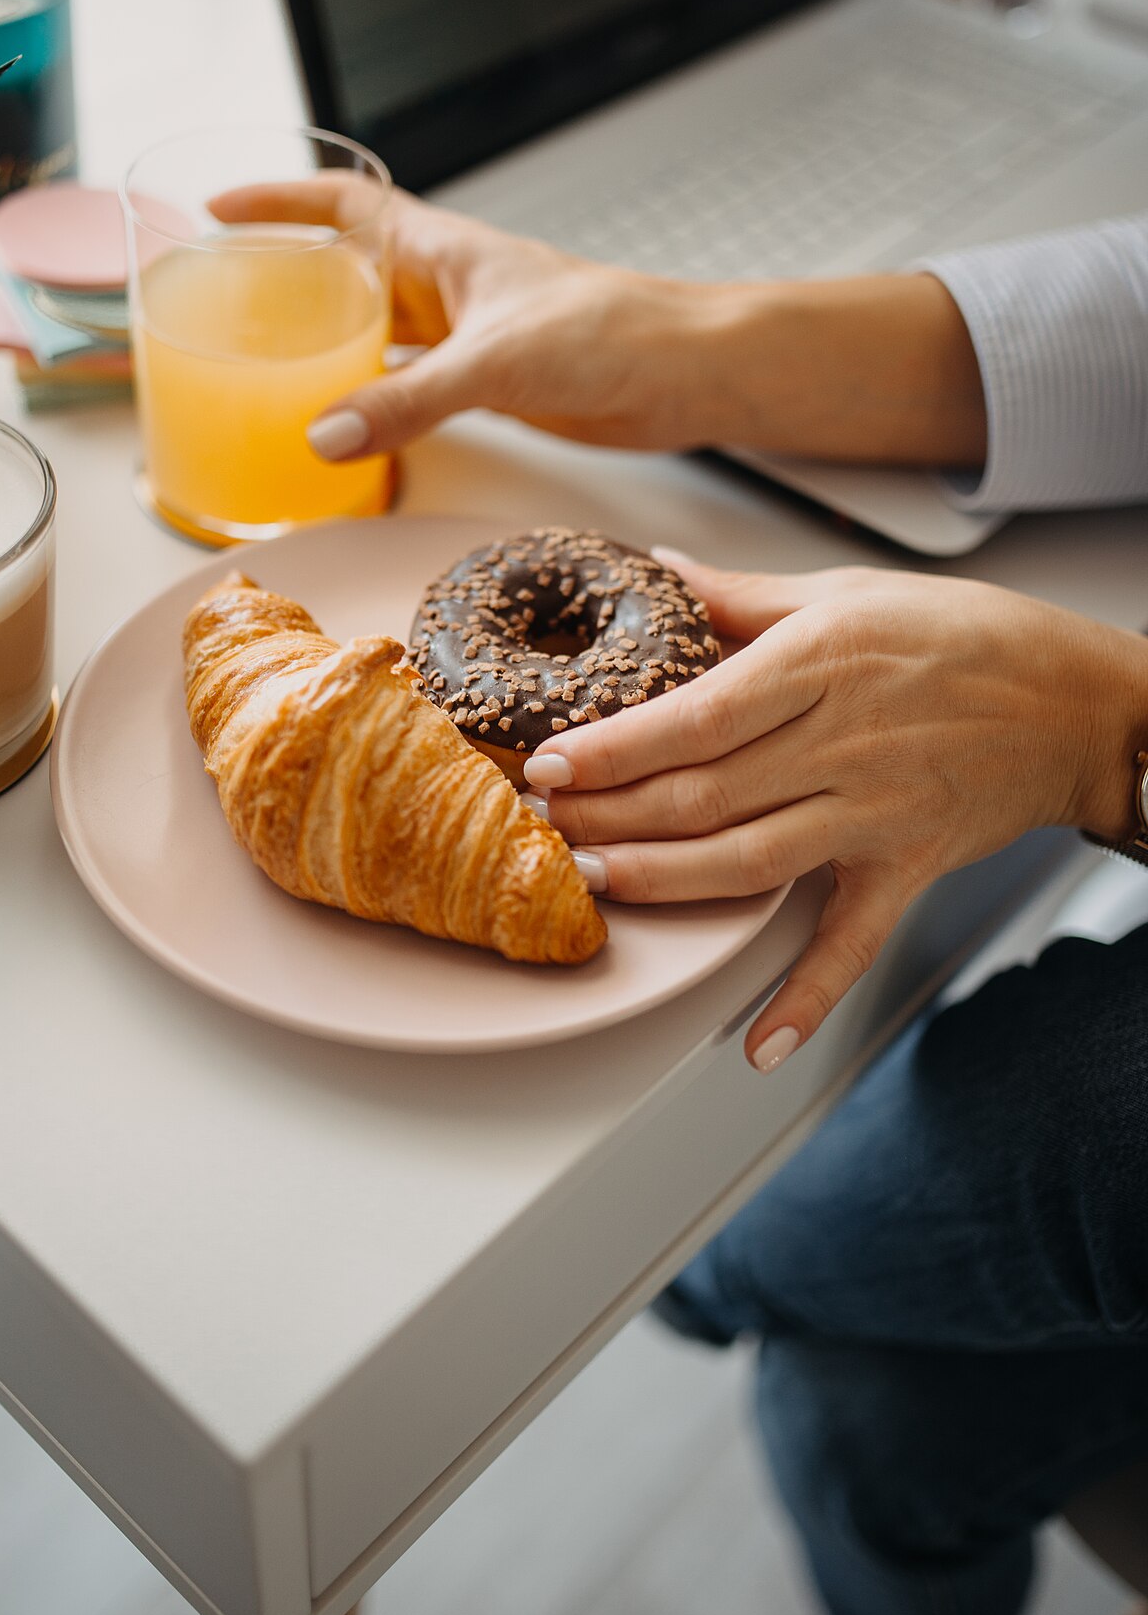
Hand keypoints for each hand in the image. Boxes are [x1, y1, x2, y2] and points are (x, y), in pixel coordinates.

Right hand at [210, 177, 734, 458]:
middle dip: (288, 278)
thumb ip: (407, 400)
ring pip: (377, 332)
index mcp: (444, 252)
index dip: (281, 201)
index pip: (345, 206)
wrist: (682, 372)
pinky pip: (409, 385)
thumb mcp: (494, 364)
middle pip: (349, 270)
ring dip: (328, 345)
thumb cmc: (611, 332)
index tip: (219, 211)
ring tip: (265, 369)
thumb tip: (325, 434)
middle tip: (225, 305)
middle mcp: (448, 287)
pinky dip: (373, 400)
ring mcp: (467, 337)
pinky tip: (345, 425)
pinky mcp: (489, 384)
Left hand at [525, 556, 1147, 1070]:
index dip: (614, 748)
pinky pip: (851, 942)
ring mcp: (875, 812)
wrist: (1072, 701)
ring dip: (662, 880)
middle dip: (610, 817)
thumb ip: (743, 596)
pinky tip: (756, 1042)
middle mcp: (844, 742)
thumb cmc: (960, 635)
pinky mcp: (905, 866)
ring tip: (594, 883)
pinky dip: (806, 996)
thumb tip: (660, 572)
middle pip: (703, 795)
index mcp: (821, 662)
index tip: (549, 763)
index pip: (695, 716)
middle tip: (541, 827)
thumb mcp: (846, 593)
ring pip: (748, 861)